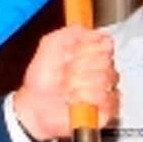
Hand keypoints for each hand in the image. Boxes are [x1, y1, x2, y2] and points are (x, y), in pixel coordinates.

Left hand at [13, 27, 117, 141]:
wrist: (35, 104)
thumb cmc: (42, 79)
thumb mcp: (51, 44)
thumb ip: (72, 32)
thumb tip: (92, 32)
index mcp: (94, 53)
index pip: (105, 43)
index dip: (84, 49)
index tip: (69, 55)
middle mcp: (103, 70)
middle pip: (105, 60)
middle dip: (78, 67)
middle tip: (65, 74)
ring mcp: (106, 89)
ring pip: (103, 78)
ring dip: (77, 83)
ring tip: (66, 88)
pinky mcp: (107, 110)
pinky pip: (104, 97)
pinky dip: (83, 97)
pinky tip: (74, 99)